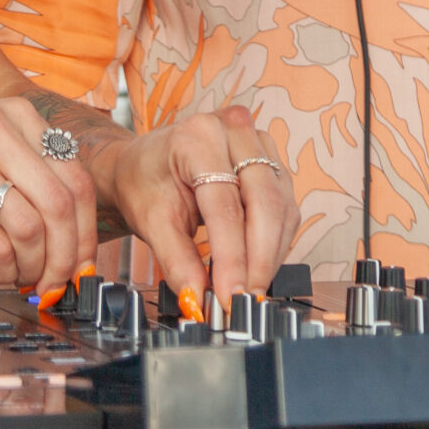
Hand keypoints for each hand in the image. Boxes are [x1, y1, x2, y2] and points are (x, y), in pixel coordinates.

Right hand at [0, 100, 97, 301]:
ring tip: (21, 276)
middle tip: (58, 281)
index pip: (76, 177)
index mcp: (13, 115)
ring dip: (34, 266)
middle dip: (68, 255)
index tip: (82, 260)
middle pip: (61, 204)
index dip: (87, 229)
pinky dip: (4, 269)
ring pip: (31, 227)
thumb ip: (24, 167)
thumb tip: (69, 225)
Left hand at [93, 105, 298, 316]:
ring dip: (271, 254)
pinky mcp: (272, 162)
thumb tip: (197, 297)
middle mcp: (235, 131)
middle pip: (264, 202)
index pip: (225, 205)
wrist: (144, 164)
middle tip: (245, 298)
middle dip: (259, 259)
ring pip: (281, 206)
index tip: (229, 294)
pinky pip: (285, 207)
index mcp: (197, 137)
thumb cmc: (144, 182)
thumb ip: (176, 260)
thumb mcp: (150, 220)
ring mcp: (259, 143)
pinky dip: (275, 242)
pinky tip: (258, 266)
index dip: (232, 256)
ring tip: (250, 288)